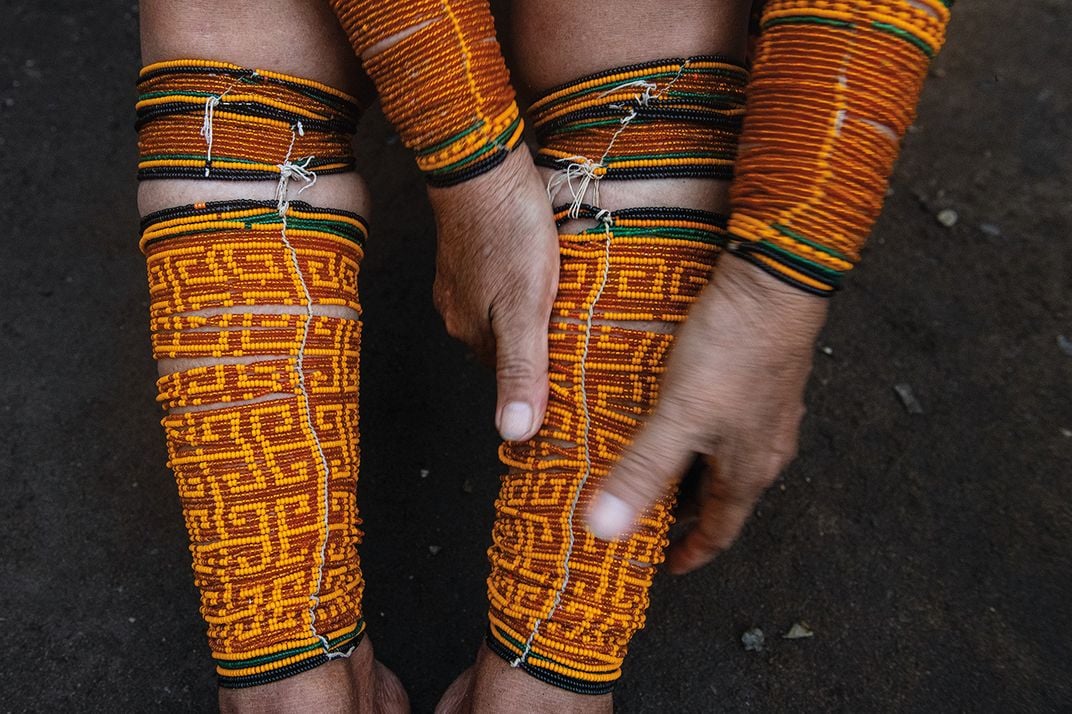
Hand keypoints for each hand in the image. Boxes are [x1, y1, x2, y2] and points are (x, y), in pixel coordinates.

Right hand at [427, 148, 559, 441]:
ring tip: (569, 300)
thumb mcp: (525, 306)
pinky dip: (523, 285)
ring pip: (505, 314)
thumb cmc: (508, 230)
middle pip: (508, 346)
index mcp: (473, 333)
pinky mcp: (470, 251)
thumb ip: (520, 368)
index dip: (545, 376)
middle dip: (540, 345)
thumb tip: (513, 433)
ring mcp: (461, 280)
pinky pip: (500, 284)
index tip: (579, 372)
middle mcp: (460, 312)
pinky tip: (544, 269)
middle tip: (582, 334)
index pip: (513, 377)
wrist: (480, 162)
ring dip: (534, 313)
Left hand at [585, 254, 828, 573]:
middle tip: (639, 509)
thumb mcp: (679, 417)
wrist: (775, 281)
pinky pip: (722, 420)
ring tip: (643, 458)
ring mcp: (765, 412)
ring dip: (685, 465)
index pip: (720, 530)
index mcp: (748, 470)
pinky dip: (692, 428)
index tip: (664, 565)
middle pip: (718, 494)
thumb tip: (606, 529)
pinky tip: (667, 407)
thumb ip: (642, 471)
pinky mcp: (757, 376)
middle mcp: (764, 447)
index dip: (690, 552)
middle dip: (679, 507)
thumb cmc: (735, 351)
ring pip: (720, 456)